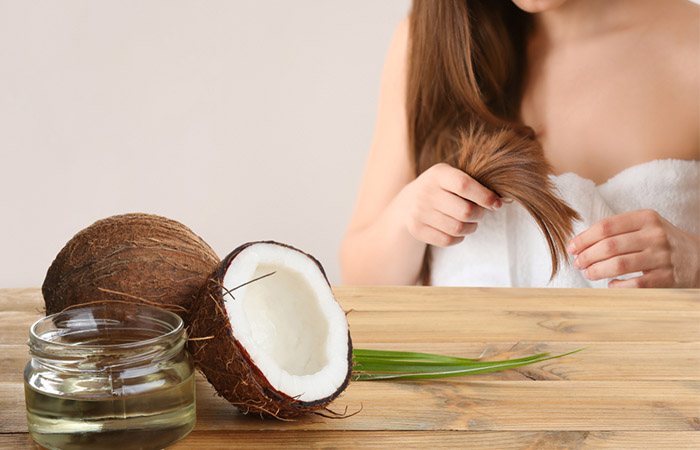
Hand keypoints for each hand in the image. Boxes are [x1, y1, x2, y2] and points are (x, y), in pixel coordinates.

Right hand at [400, 163, 501, 246]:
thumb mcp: (449, 176)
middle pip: (464, 211)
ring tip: (470, 222)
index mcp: (438, 174)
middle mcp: (426, 192)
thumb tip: (496, 202)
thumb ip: (470, 184)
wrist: (407, 202)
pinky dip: (459, 238)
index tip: (496, 204)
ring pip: (457, 228)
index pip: (464, 185)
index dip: (484, 196)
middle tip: (479, 213)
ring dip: (471, 227)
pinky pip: (446, 240)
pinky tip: (458, 231)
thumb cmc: (439, 188)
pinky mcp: (417, 229)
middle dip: (479, 214)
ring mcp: (419, 212)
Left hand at [567, 209, 699, 287]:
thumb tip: (580, 243)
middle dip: (587, 256)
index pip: (605, 227)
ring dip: (597, 271)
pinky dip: (618, 286)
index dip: (584, 238)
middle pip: (609, 246)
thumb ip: (617, 230)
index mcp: (646, 218)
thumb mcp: (645, 226)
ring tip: (588, 273)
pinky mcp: (667, 278)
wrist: (698, 258)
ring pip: (619, 265)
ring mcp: (662, 257)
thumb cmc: (660, 241)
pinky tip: (611, 285)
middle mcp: (655, 235)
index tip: (571, 248)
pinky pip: (635, 284)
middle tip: (577, 263)